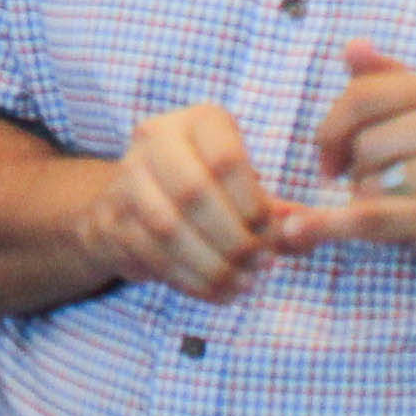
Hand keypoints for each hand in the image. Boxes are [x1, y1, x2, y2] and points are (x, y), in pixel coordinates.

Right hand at [79, 102, 279, 299]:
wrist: (134, 204)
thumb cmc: (212, 195)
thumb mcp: (248, 194)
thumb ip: (282, 215)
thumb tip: (303, 230)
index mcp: (196, 123)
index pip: (225, 157)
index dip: (252, 201)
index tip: (270, 231)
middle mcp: (155, 140)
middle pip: (193, 191)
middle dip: (233, 237)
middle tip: (260, 265)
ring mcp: (127, 177)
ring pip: (168, 225)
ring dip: (213, 263)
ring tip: (244, 283)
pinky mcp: (112, 218)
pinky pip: (152, 254)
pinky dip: (192, 280)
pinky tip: (220, 292)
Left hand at [276, 44, 415, 306]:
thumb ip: (392, 82)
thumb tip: (352, 47)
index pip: (363, 93)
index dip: (333, 125)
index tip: (330, 154)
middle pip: (363, 142)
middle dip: (357, 171)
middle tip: (386, 190)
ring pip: (368, 182)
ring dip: (370, 204)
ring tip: (408, 210)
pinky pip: (370, 217)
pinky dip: (331, 226)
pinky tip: (299, 230)